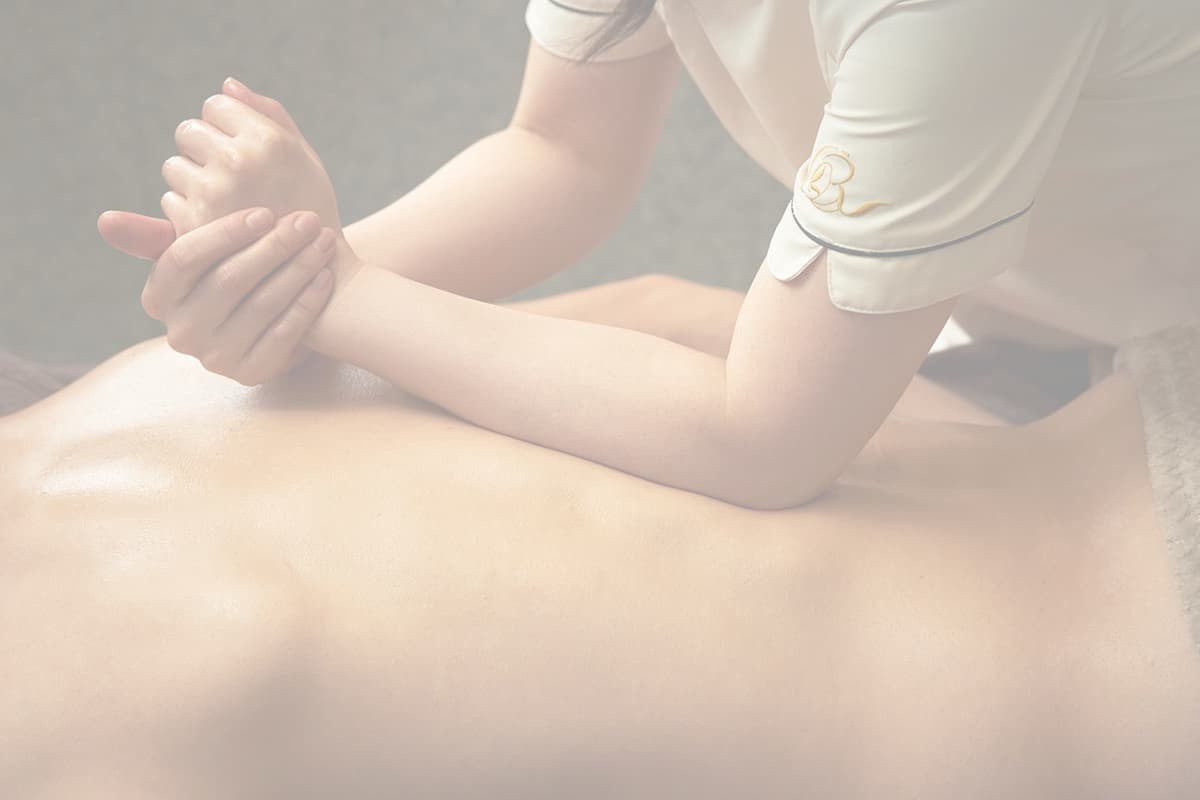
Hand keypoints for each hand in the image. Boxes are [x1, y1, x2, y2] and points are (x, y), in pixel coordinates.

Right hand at [98, 206, 337, 385]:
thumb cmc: (231, 273)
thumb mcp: (198, 253)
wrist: (271, 319)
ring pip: (262, 304)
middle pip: (230, 280)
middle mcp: (180, 333)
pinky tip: (326, 276)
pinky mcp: (251, 374)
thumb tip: (105, 222)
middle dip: (275, 246)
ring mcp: (215, 358)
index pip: (185, 258)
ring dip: (298, 269)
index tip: (266, 212)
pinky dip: (308, 302)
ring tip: (324, 241)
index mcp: (158, 296)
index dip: (226, 233)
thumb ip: (158, 235)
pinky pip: (284, 333)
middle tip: (308, 221)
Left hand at [161, 77, 340, 238]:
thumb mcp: (304, 156)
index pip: (215, 105)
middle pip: (188, 130)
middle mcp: (239, 162)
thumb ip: (268, 116)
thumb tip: (227, 85)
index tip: (244, 150)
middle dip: (203, 149)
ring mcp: (215, 195)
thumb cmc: (312, 208)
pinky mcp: (196, 227)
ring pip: (174, 166)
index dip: (226, 126)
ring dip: (192, 181)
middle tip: (231, 178)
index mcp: (268, 141)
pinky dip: (187, 211)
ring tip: (226, 204)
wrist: (320, 273)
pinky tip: (218, 225)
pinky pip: (170, 200)